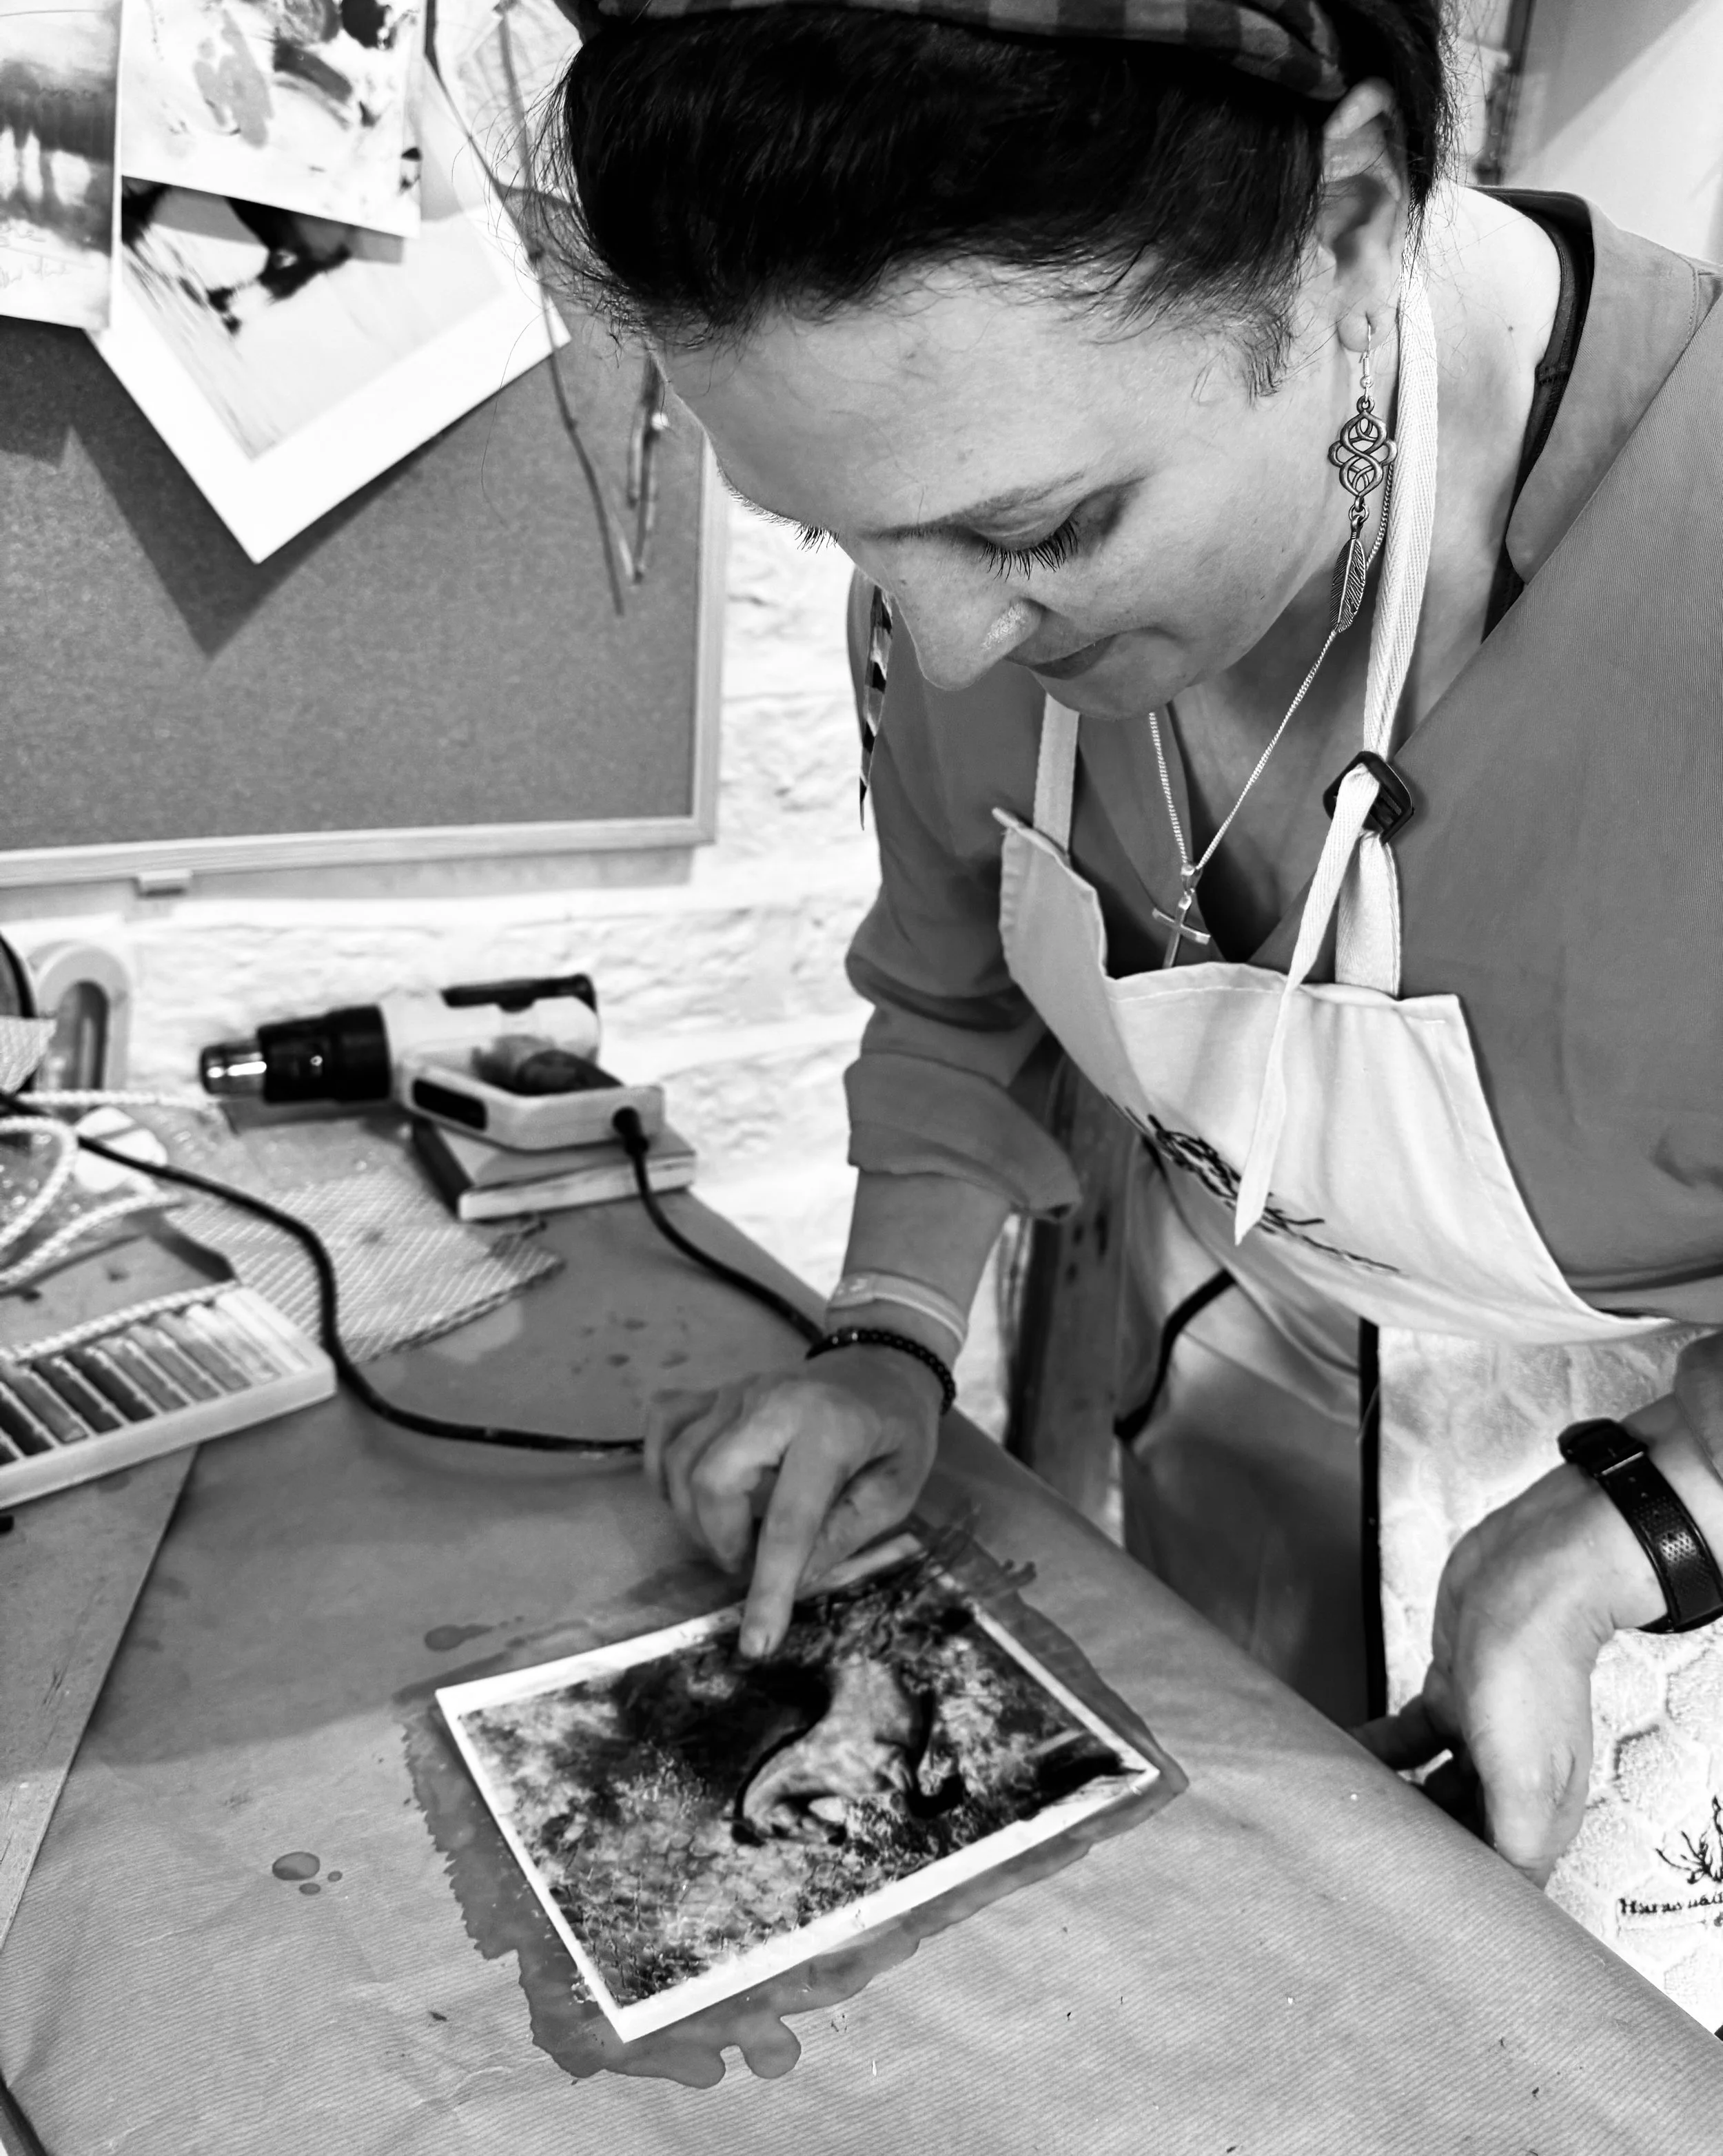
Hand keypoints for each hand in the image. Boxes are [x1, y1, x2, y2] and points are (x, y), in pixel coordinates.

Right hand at [644, 1346, 941, 1658]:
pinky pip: (664, 1425)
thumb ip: (847, 1533)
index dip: (769, 1588)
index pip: (789, 1521)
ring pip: (680, 1460)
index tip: (757, 1643)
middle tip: (750, 1564)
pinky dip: (662, 1467)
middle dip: (721, 1541)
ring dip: (695, 1517)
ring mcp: (736, 1391)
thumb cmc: (896, 1430)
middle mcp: (773, 1403)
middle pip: (712, 1479)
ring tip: (733, 1535)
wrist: (882, 1364)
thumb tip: (795, 1579)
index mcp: (830, 1429)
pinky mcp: (714, 1391)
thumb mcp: (898, 1488)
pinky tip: (690, 1496)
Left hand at [1354, 1454, 1663, 1884]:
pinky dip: (1378, 1750)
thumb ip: (1513, 1848)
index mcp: (1541, 1811)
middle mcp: (1515, 1779)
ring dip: (1391, 1802)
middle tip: (1362, 1859)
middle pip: (1461, 1835)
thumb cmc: (1532, 1670)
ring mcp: (1483, 1735)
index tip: (1413, 1904)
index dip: (1462, 1896)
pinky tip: (1346, 1755)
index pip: (1500, 1875)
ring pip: (1429, 1788)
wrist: (1525, 1577)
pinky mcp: (1452, 1694)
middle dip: (1416, 1848)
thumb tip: (1499, 1906)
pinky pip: (1409, 1739)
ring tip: (1345, 1814)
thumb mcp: (1525, 1780)